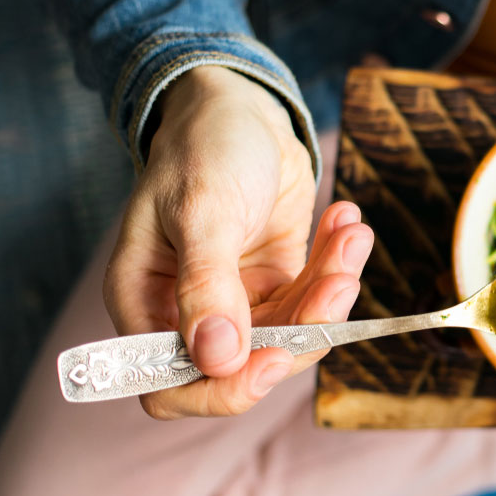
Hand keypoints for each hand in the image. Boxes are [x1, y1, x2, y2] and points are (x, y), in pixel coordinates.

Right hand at [103, 66, 373, 418]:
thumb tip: (217, 358)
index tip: (276, 358)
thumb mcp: (201, 211)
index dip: (225, 388)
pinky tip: (347, 224)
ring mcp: (238, 302)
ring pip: (294, 335)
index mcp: (144, 302)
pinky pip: (315, 300)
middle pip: (248, 367)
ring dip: (331, 292)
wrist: (241, 107)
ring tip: (351, 235)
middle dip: (302, 330)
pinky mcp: (278, 283)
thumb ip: (206, 285)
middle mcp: (187, 313)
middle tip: (338, 280)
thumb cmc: (204, 148)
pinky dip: (338, 267)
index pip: (172, 386)